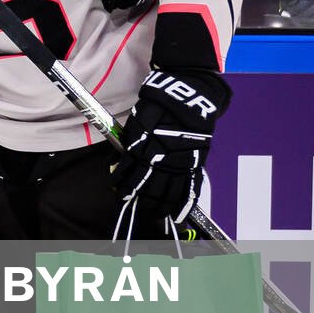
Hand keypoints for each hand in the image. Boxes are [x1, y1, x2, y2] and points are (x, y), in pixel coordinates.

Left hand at [112, 68, 229, 231]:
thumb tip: (116, 167)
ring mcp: (181, 162)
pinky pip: (191, 188)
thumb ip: (128, 147)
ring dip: (159, 206)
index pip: (131, 175)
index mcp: (145, 148)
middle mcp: (162, 158)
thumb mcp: (137, 124)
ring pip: (169, 193)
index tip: (118, 193)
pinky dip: (184, 205)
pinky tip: (178, 215)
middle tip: (135, 206)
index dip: (124, 187)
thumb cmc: (158, 107)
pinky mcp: (197, 162)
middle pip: (149, 188)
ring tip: (154, 214)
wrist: (188, 97)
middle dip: (140, 200)